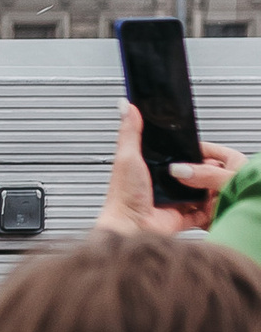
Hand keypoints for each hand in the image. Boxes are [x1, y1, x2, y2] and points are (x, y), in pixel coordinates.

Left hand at [98, 100, 236, 234]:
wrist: (132, 226)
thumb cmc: (123, 196)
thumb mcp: (126, 156)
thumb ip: (129, 131)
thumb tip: (125, 105)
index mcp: (143, 167)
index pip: (164, 150)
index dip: (175, 145)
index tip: (187, 137)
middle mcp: (157, 183)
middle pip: (183, 168)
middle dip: (193, 164)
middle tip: (201, 158)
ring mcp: (170, 199)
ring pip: (194, 187)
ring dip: (201, 182)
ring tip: (205, 175)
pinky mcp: (182, 214)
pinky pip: (200, 209)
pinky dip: (205, 204)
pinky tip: (207, 196)